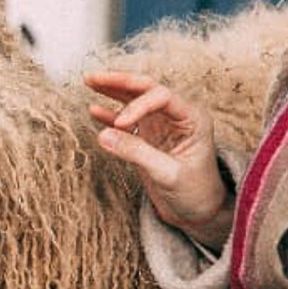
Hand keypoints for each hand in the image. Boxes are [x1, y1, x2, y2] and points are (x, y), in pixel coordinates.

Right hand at [84, 71, 230, 244]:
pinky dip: (110, 114)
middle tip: (93, 77)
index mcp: (192, 118)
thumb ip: (137, 153)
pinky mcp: (147, 137)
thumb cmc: (194, 192)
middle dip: (120, 81)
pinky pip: (126, 120)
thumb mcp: (168, 174)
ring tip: (89, 81)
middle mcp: (177, 116)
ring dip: (112, 91)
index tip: (120, 124)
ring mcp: (161, 125)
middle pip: (147, 89)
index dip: (137, 106)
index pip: (161, 97)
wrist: (198, 211)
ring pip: (134, 100)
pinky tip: (94, 109)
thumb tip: (103, 135)